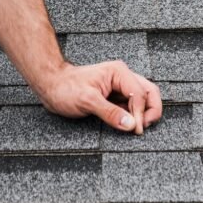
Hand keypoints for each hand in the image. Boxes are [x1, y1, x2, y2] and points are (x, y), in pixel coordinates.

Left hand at [35, 60, 162, 134]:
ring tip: (134, 128)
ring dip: (144, 115)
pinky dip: (135, 117)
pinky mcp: (116, 97)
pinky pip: (133, 107)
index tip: (136, 130)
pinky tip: (126, 124)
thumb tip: (132, 125)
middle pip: (150, 93)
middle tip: (141, 128)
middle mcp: (123, 77)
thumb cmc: (65, 88)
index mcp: (119, 73)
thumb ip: (110, 112)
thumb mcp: (86, 100)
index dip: (141, 113)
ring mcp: (120, 87)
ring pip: (145, 100)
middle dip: (151, 111)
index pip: (141, 94)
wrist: (52, 86)